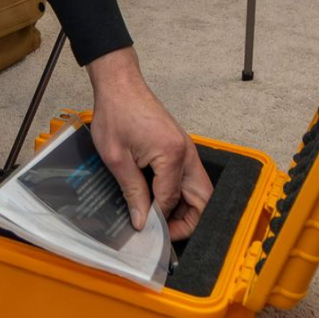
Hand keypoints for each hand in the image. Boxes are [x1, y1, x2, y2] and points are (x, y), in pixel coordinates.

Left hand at [84, 48, 211, 241]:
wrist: (120, 84)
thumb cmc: (116, 113)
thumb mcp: (116, 157)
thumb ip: (132, 191)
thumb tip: (141, 220)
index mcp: (172, 154)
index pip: (172, 201)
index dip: (159, 220)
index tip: (144, 230)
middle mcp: (186, 152)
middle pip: (203, 198)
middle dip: (188, 220)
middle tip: (165, 233)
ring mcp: (186, 149)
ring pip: (199, 190)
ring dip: (185, 208)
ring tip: (160, 219)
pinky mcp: (180, 147)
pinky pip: (188, 178)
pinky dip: (179, 194)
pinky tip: (159, 200)